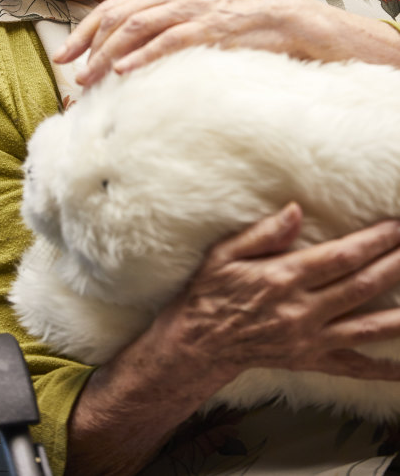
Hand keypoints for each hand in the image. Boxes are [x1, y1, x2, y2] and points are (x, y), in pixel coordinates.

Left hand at [54, 0, 399, 85]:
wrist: (289, 18)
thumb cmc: (238, 21)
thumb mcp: (194, 13)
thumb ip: (162, 22)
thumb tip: (123, 51)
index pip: (113, 6)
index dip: (84, 30)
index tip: (64, 54)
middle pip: (117, 15)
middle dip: (87, 44)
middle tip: (70, 71)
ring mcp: (193, 8)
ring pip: (137, 27)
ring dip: (108, 54)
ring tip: (90, 77)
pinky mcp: (213, 27)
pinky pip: (171, 40)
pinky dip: (144, 55)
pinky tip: (126, 72)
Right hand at [158, 203, 399, 390]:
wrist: (199, 344)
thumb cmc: (212, 292)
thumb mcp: (225, 253)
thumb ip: (263, 233)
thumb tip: (296, 210)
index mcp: (284, 278)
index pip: (341, 256)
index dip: (374, 241)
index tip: (398, 226)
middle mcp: (302, 310)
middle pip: (362, 286)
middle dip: (397, 265)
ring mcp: (310, 339)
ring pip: (368, 327)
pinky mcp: (311, 360)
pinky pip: (355, 367)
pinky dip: (385, 369)